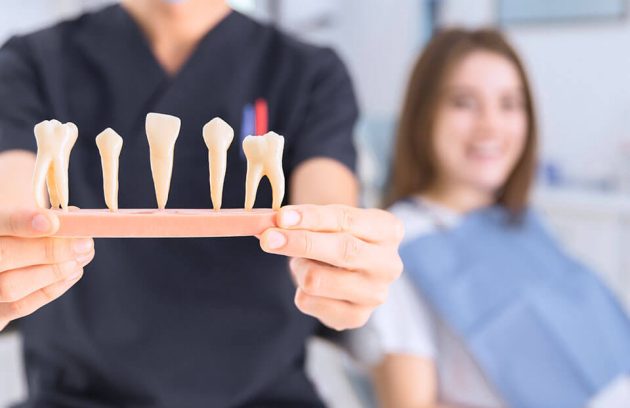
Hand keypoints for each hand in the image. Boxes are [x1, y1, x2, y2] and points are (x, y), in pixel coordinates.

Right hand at [0, 209, 94, 330]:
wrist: (5, 258)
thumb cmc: (16, 229)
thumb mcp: (20, 203)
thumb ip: (39, 210)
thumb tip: (74, 216)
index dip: (22, 222)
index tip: (53, 222)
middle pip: (3, 256)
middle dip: (49, 250)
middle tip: (85, 243)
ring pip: (10, 286)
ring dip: (54, 272)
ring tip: (82, 256)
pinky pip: (19, 306)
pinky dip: (51, 289)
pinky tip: (73, 272)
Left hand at [260, 204, 403, 330]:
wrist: (349, 268)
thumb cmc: (335, 236)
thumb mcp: (325, 220)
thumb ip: (298, 220)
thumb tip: (260, 222)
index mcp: (388, 229)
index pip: (346, 219)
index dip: (312, 217)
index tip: (282, 217)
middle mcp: (389, 263)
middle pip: (342, 251)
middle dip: (301, 243)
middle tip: (268, 238)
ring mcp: (375, 294)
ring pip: (318, 280)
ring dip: (299, 268)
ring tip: (302, 263)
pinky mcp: (357, 318)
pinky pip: (310, 302)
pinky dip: (300, 291)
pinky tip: (311, 285)